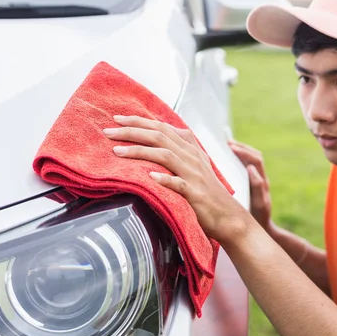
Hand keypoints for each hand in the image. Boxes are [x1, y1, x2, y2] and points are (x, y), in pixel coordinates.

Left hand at [103, 115, 245, 241]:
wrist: (228, 217)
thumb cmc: (206, 193)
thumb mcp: (193, 167)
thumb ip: (176, 152)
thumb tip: (153, 142)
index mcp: (190, 148)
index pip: (162, 127)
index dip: (139, 121)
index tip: (117, 118)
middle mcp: (192, 157)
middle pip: (160, 136)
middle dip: (132, 131)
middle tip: (108, 131)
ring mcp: (194, 174)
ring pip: (165, 155)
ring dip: (139, 151)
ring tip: (117, 151)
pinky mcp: (196, 193)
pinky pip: (179, 183)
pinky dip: (164, 179)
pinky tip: (149, 177)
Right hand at [228, 140, 271, 229]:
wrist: (264, 230)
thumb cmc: (260, 219)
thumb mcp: (259, 205)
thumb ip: (257, 187)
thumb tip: (251, 169)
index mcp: (263, 182)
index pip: (255, 160)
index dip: (244, 152)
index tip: (230, 147)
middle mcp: (262, 179)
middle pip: (254, 156)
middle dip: (241, 147)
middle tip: (226, 142)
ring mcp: (257, 181)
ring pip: (251, 160)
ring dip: (241, 151)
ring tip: (227, 146)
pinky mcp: (252, 184)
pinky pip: (247, 166)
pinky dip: (239, 159)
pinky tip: (228, 159)